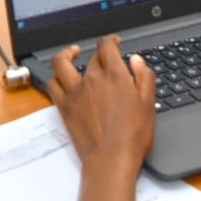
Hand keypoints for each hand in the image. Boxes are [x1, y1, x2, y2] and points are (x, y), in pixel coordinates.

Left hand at [50, 36, 155, 173]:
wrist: (111, 159)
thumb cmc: (133, 135)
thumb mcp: (148, 104)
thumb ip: (143, 77)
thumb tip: (135, 60)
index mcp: (115, 76)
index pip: (107, 47)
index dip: (110, 40)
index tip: (114, 42)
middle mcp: (92, 79)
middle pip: (91, 57)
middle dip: (98, 55)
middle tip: (104, 60)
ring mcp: (75, 92)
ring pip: (61, 63)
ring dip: (65, 54)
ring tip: (71, 53)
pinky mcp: (64, 106)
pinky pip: (52, 84)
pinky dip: (55, 78)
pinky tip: (61, 79)